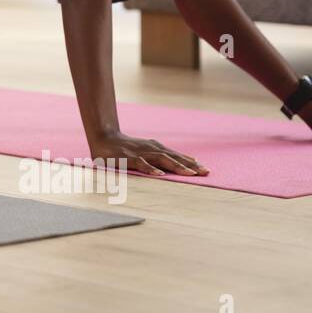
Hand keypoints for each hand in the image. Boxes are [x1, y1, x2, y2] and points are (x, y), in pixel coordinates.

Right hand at [88, 132, 208, 176]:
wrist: (105, 138)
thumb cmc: (128, 147)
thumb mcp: (147, 150)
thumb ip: (162, 157)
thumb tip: (182, 164)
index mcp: (157, 148)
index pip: (177, 156)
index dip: (192, 163)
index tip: (206, 170)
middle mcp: (152, 149)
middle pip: (174, 157)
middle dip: (190, 165)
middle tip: (205, 172)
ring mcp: (141, 153)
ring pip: (162, 160)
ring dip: (176, 166)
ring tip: (190, 174)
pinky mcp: (129, 158)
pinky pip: (141, 164)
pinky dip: (151, 169)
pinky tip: (159, 175)